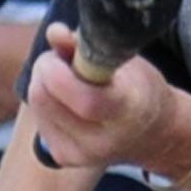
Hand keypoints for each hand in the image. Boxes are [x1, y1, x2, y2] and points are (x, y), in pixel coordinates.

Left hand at [23, 24, 179, 175]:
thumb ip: (87, 45)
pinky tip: (64, 99)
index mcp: (128, 112)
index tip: (61, 50)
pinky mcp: (63, 157)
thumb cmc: (140, 88)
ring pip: (37, 106)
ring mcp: (81, 154)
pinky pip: (39, 119)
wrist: (153, 134)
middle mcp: (102, 141)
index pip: (84, 100)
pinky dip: (45, 101)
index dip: (59, 71)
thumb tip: (54, 33)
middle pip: (46, 99)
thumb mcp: (125, 60)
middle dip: (44, 69)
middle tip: (60, 57)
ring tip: (66, 77)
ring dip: (42, 83)